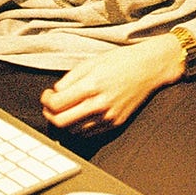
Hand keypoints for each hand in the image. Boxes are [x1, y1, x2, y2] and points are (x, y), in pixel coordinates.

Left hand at [40, 35, 184, 134]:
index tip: (48, 95)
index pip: (56, 104)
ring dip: (64, 122)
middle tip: (51, 106)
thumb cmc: (121, 61)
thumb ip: (70, 79)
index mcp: (91, 85)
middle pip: (60, 122)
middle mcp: (99, 104)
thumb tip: (55, 94)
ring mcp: (108, 116)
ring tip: (66, 110)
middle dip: (50, 114)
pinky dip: (78, 128)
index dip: (45, 101)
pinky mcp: (115, 123)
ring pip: (72, 131)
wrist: (150, 68)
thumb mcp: (92, 62)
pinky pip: (88, 134)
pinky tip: (80, 115)